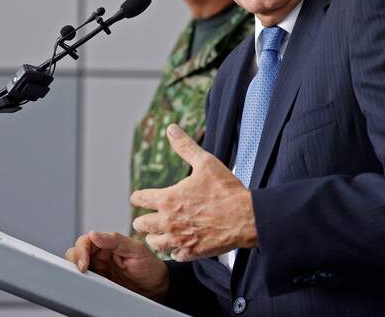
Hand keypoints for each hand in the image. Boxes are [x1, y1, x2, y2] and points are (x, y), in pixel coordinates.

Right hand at [63, 230, 167, 299]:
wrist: (156, 288)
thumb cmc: (150, 267)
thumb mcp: (136, 250)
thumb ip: (115, 240)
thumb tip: (94, 234)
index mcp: (109, 243)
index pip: (86, 240)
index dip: (81, 249)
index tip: (84, 262)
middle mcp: (101, 254)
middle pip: (76, 251)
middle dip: (75, 259)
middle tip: (83, 271)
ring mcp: (99, 269)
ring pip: (76, 265)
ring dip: (75, 270)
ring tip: (84, 278)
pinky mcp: (98, 282)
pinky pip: (84, 280)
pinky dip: (80, 281)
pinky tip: (86, 285)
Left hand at [131, 124, 256, 260]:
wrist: (245, 217)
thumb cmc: (226, 189)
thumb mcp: (206, 162)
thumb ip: (185, 146)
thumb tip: (171, 128)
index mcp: (167, 198)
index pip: (139, 199)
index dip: (139, 196)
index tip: (142, 196)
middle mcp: (168, 221)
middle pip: (140, 224)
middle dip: (143, 219)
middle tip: (149, 217)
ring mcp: (178, 239)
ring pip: (154, 243)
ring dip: (156, 236)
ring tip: (161, 232)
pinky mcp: (190, 252)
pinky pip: (173, 255)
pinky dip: (174, 250)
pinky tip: (180, 243)